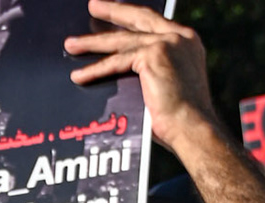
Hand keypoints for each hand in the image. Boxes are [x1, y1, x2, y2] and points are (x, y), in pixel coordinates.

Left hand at [65, 1, 216, 146]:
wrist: (192, 127)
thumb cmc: (180, 118)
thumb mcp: (168, 84)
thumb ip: (152, 69)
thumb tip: (122, 69)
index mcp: (187, 41)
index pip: (153, 21)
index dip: (132, 14)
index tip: (115, 8)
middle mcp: (180, 36)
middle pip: (138, 18)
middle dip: (113, 11)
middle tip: (92, 6)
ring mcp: (168, 43)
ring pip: (121, 41)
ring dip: (92, 43)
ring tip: (71, 45)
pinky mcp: (154, 55)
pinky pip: (117, 62)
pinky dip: (95, 70)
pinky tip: (78, 76)